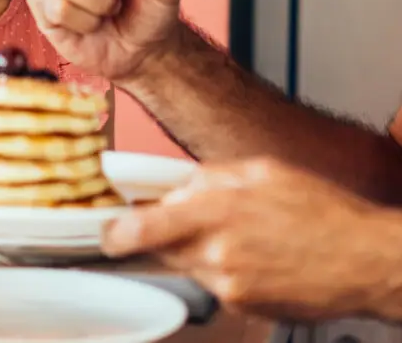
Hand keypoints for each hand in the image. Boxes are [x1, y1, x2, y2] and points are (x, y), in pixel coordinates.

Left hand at [102, 157, 401, 320]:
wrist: (367, 260)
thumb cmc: (322, 211)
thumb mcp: (261, 171)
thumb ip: (209, 177)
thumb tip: (174, 188)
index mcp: (215, 210)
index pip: (141, 228)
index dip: (116, 233)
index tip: (108, 231)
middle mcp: (216, 251)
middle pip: (160, 249)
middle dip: (163, 236)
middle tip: (190, 223)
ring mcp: (228, 283)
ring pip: (187, 265)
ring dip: (198, 250)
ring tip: (240, 237)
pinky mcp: (243, 305)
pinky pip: (215, 284)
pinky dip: (224, 270)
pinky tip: (256, 257)